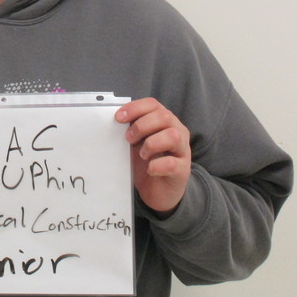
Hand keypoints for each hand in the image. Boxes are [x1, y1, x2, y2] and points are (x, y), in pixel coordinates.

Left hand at [116, 98, 190, 216]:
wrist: (158, 191)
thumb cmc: (147, 162)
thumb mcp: (136, 143)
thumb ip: (130, 130)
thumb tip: (114, 121)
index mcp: (164, 122)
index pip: (153, 104)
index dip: (135, 108)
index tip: (119, 118)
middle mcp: (177, 132)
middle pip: (164, 116)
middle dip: (142, 126)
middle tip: (129, 139)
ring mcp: (182, 151)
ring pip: (173, 136)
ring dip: (151, 143)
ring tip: (142, 154)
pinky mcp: (182, 170)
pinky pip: (172, 163)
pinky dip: (156, 165)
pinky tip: (150, 169)